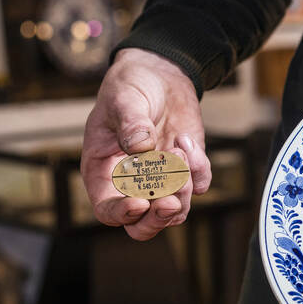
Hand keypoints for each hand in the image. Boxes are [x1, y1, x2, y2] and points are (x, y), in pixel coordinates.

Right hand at [81, 48, 211, 239]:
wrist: (161, 77)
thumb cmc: (130, 88)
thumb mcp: (123, 99)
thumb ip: (130, 124)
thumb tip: (140, 148)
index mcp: (103, 173)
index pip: (107, 211)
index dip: (122, 214)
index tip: (139, 203)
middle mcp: (132, 185)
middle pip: (143, 226)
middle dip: (159, 219)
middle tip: (172, 201)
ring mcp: (162, 181)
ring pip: (176, 211)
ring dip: (182, 187)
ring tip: (179, 147)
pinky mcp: (187, 171)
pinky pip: (199, 185)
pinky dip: (198, 168)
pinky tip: (185, 140)